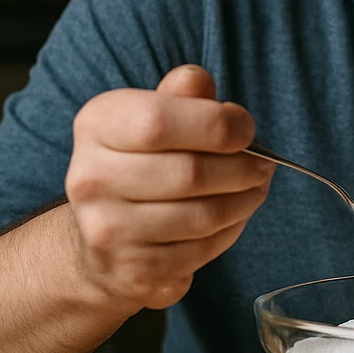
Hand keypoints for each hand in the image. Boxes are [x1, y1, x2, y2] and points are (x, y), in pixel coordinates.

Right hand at [64, 64, 273, 311]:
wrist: (100, 241)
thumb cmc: (141, 163)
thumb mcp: (152, 116)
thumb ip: (180, 96)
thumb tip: (198, 81)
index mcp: (95, 126)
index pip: (159, 121)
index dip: (217, 124)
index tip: (245, 129)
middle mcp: (90, 179)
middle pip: (190, 173)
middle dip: (242, 168)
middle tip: (263, 164)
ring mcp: (107, 231)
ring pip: (203, 216)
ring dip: (245, 200)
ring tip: (255, 188)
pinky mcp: (134, 271)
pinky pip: (203, 250)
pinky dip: (230, 232)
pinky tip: (232, 217)